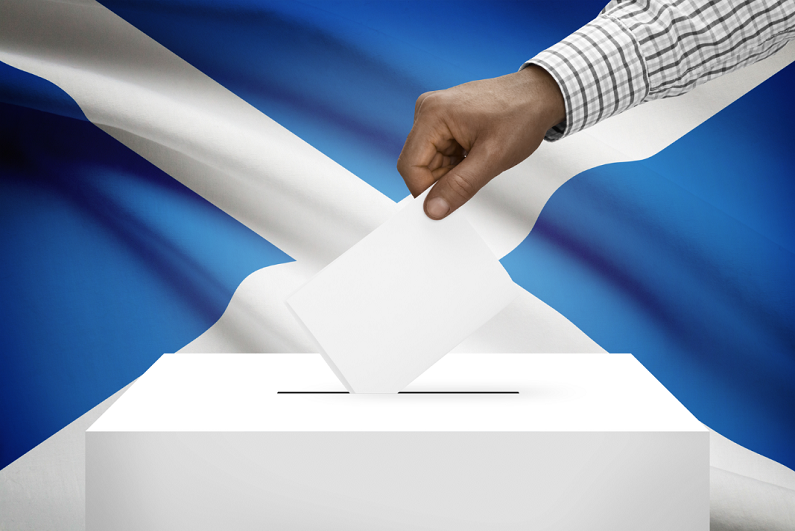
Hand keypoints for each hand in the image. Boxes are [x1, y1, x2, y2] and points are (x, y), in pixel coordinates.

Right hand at [397, 65, 564, 219]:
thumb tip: (433, 208)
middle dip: (441, 181)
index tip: (444, 204)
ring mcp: (435, 114)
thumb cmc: (521, 115)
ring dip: (450, 173)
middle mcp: (428, 110)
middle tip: (472, 179)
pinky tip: (475, 157)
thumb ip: (460, 186)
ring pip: (428, 162)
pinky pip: (438, 153)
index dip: (425, 191)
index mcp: (432, 114)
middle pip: (418, 164)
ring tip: (478, 162)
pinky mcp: (443, 120)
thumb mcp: (492, 158)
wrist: (539, 96)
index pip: (410, 166)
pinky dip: (454, 164)